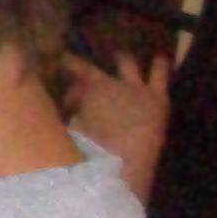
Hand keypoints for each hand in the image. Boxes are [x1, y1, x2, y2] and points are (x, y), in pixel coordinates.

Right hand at [64, 50, 170, 203]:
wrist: (125, 161)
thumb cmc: (92, 150)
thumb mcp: (74, 131)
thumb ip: (74, 117)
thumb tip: (74, 111)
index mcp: (86, 94)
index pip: (71, 81)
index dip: (64, 76)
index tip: (56, 71)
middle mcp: (108, 84)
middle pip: (91, 71)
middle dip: (82, 68)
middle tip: (78, 68)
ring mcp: (134, 88)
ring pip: (127, 65)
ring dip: (122, 60)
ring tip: (120, 56)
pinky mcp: (156, 97)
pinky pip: (159, 76)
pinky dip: (159, 66)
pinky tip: (160, 58)